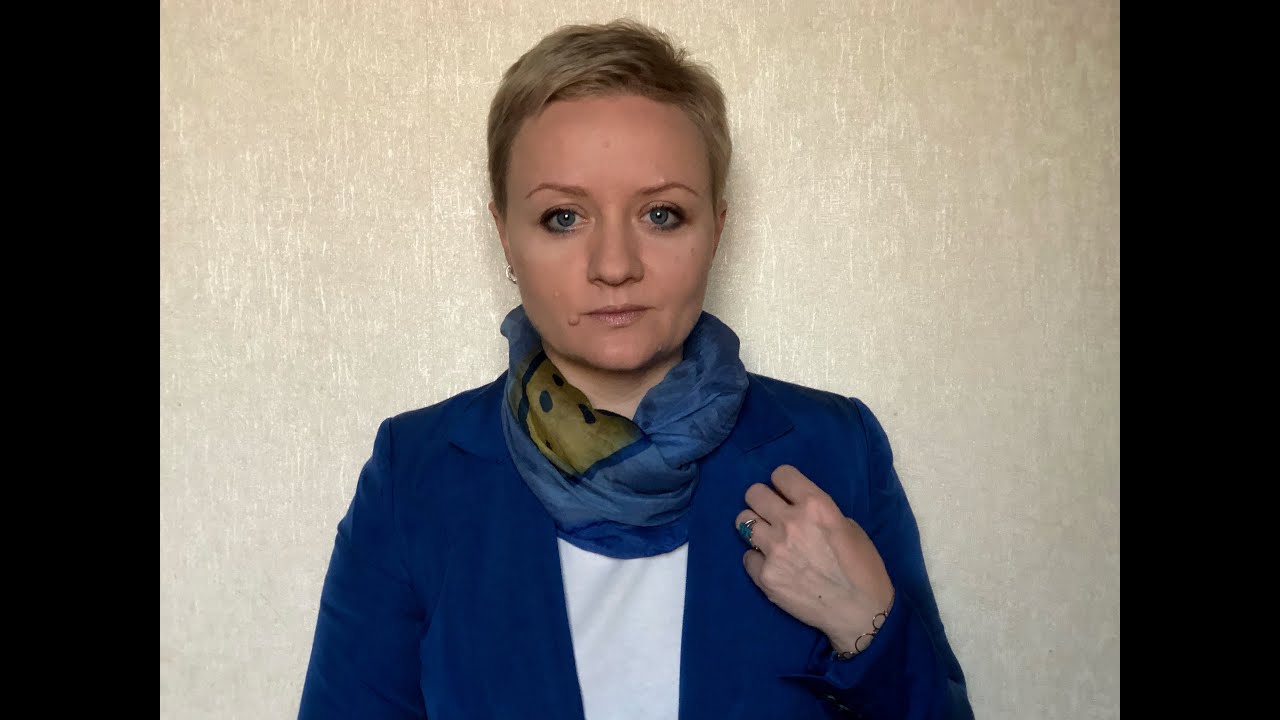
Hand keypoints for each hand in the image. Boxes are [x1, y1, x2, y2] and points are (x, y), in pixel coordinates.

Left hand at [736, 465, 894, 653]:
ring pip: (742, 521)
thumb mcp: (849, 527)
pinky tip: (774, 567)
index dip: (783, 482)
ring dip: (755, 527)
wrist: (860, 612)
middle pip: (753, 493)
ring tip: (768, 538)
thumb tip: (797, 510)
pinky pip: (748, 556)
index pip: (781, 474)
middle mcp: (790, 523)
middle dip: (762, 500)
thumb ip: (819, 513)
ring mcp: (774, 550)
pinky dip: (758, 560)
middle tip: (771, 513)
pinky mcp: (765, 576)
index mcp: (815, 506)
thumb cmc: (863, 568)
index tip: (786, 493)